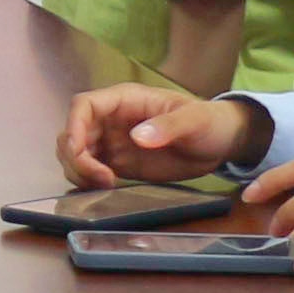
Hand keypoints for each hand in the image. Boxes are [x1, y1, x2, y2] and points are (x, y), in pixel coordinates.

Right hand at [60, 80, 267, 187]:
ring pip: (76, 154)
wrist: (221, 144)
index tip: (78, 151)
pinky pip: (90, 171)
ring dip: (79, 171)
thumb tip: (137, 137)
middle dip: (75, 157)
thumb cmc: (209, 122)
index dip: (74, 127)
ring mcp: (113, 143)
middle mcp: (111, 120)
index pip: (83, 106)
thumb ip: (167, 126)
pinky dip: (88, 182)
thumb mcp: (194, 120)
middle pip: (72, 133)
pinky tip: (105, 192)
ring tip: (105, 186)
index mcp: (124, 100)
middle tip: (100, 179)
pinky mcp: (119, 164)